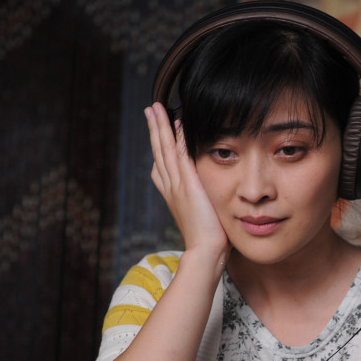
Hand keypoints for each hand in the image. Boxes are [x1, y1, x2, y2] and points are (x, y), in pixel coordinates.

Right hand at [146, 103, 228, 260]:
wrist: (206, 251)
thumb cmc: (210, 239)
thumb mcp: (202, 216)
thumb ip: (201, 202)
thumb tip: (206, 196)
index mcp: (173, 194)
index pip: (162, 165)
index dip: (158, 146)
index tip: (157, 130)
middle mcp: (172, 187)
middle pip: (159, 151)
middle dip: (154, 129)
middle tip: (150, 109)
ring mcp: (178, 185)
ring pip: (165, 149)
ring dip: (160, 127)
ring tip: (155, 108)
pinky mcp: (189, 185)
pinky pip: (181, 156)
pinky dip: (178, 138)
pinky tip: (178, 122)